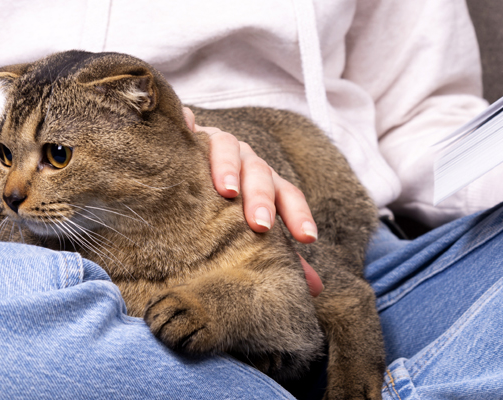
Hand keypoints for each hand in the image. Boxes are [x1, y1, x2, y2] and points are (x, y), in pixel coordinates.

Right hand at [183, 107, 323, 296]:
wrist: (189, 167)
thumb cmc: (224, 204)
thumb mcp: (251, 226)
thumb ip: (280, 253)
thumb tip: (315, 289)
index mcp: (264, 182)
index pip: (287, 194)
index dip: (298, 214)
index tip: (307, 238)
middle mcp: (244, 160)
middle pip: (260, 172)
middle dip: (262, 198)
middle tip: (261, 224)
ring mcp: (215, 143)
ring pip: (228, 146)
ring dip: (229, 166)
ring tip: (227, 190)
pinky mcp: (187, 133)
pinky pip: (187, 122)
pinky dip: (188, 123)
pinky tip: (186, 128)